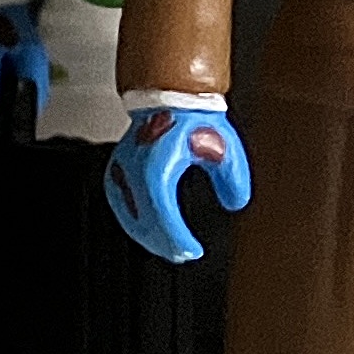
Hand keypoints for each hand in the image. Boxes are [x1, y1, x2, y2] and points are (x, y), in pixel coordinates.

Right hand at [106, 104, 249, 263]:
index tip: (192, 250)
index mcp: (156, 165)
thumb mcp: (224, 150)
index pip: (161, 212)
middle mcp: (133, 170)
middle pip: (142, 219)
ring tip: (163, 248)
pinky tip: (143, 229)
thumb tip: (234, 203)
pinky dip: (132, 221)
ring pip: (127, 214)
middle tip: (182, 255)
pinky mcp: (118, 170)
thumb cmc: (192, 119)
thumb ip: (233, 180)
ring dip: (144, 235)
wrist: (169, 97)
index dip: (176, 237)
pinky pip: (120, 204)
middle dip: (162, 243)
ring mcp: (122, 169)